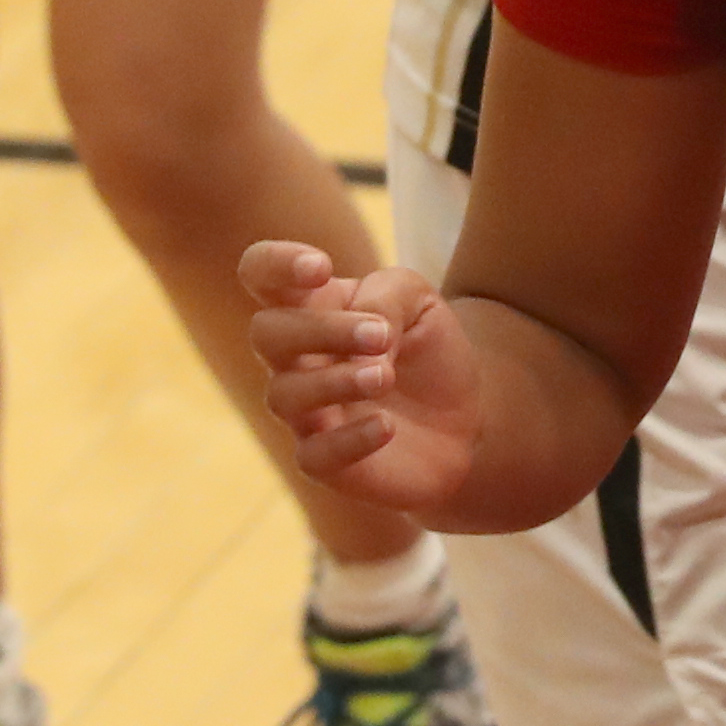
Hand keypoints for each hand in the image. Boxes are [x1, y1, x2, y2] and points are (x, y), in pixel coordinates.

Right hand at [239, 239, 479, 514]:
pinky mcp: (324, 462)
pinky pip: (314, 455)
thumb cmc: (426, 351)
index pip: (261, 272)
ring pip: (285, 394)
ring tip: (385, 376)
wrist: (464, 418)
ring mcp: (305, 412)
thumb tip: (364, 323)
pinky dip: (350, 439)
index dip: (275, 264)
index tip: (321, 268)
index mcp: (313, 306)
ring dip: (337, 380)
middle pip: (266, 332)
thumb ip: (388, 295)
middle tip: (380, 336)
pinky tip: (386, 426)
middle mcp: (297, 358)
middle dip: (319, 328)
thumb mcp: (421, 302)